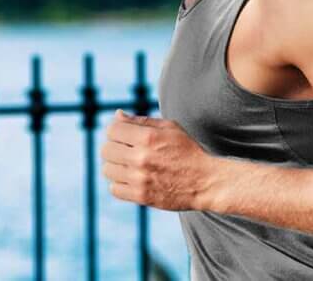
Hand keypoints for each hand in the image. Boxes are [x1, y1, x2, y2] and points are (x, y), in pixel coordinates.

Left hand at [100, 109, 214, 210]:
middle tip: (127, 151)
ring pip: (107, 170)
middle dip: (115, 148)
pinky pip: (114, 189)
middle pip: (106, 150)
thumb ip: (141, 120)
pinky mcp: (141, 196)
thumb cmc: (187, 151)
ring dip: (116, 166)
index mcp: (148, 137)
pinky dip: (119, 184)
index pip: (112, 130)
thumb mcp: (169, 128)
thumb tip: (117, 115)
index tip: (125, 136)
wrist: (206, 182)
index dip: (116, 131)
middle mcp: (141, 157)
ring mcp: (140, 178)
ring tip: (129, 166)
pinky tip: (132, 180)